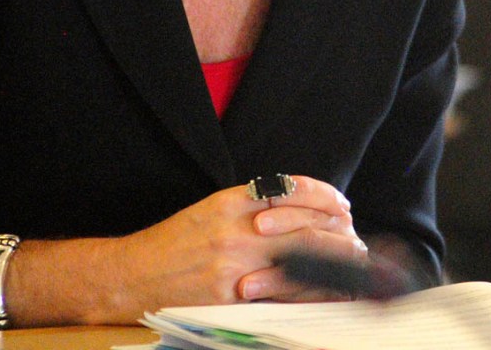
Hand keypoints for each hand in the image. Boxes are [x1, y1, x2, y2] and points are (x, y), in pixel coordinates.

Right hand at [104, 175, 365, 317]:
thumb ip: (249, 205)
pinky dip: (311, 291)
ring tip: (353, 261)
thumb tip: (295, 207)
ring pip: (300, 261)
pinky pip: (283, 295)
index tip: (340, 202)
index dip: (322, 195)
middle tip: (354, 233)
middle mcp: (234, 230)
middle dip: (337, 231)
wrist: (135, 275)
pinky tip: (329, 290)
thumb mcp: (209, 210)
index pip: (288, 190)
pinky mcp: (233, 299)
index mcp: (228, 202)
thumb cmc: (174, 243)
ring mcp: (235, 266)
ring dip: (333, 262)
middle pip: (302, 226)